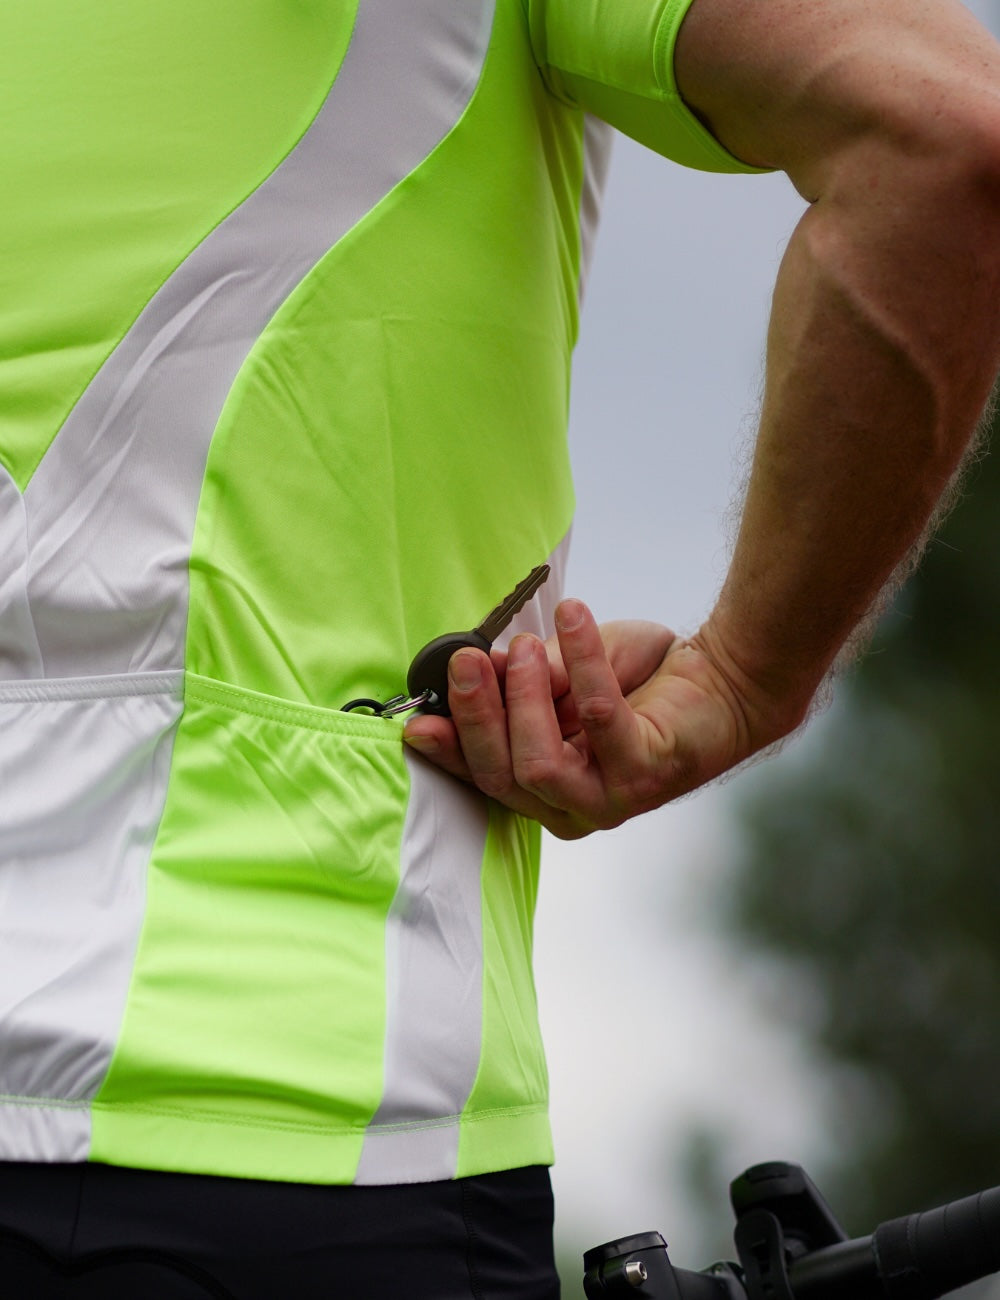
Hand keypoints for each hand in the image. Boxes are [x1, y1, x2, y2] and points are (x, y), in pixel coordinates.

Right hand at [402, 598, 776, 838]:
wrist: (727, 679)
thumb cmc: (642, 680)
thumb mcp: (569, 670)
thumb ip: (530, 675)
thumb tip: (487, 666)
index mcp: (549, 789)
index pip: (485, 776)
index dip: (450, 749)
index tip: (418, 718)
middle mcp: (575, 807)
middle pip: (503, 776)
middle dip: (477, 716)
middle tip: (468, 661)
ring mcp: (613, 797)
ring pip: (539, 766)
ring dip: (524, 700)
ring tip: (526, 647)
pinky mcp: (648, 772)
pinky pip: (600, 720)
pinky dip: (581, 663)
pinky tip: (575, 618)